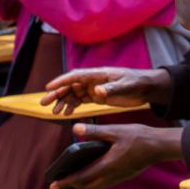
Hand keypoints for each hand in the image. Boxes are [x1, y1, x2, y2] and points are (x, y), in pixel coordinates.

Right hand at [41, 67, 170, 115]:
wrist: (146, 87)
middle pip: (70, 85)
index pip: (76, 76)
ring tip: (54, 112)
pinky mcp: (98, 96)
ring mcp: (94, 88)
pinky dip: (72, 106)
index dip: (61, 81)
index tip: (49, 87)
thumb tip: (96, 91)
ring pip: (73, 94)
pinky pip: (81, 100)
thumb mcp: (126, 86)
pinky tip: (67, 114)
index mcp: (98, 74)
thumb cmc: (136, 83)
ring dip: (63, 102)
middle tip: (44, 103)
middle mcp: (93, 80)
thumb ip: (111, 88)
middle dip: (57, 93)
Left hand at [49, 123, 178, 188]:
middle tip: (62, 180)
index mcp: (107, 165)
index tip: (53, 185)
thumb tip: (75, 129)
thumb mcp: (116, 131)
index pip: (81, 177)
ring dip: (84, 183)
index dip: (66, 181)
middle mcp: (112, 176)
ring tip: (75, 176)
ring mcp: (119, 177)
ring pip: (96, 186)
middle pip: (87, 186)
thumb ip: (95, 132)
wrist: (160, 146)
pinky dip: (95, 180)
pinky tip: (94, 170)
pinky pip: (105, 183)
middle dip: (73, 185)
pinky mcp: (124, 176)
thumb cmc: (139, 137)